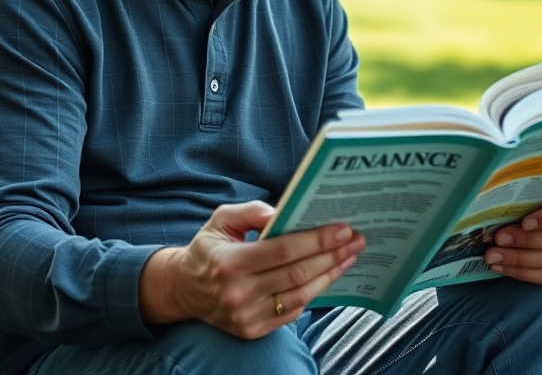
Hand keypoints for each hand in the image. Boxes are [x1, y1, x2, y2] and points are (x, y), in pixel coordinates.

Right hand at [139, 201, 364, 338]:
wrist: (184, 290)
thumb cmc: (208, 248)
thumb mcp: (220, 220)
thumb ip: (250, 211)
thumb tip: (282, 211)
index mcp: (230, 263)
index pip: (283, 251)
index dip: (316, 240)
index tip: (343, 229)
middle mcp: (238, 294)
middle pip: (297, 274)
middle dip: (332, 256)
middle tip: (357, 241)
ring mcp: (246, 316)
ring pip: (300, 296)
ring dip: (330, 275)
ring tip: (350, 257)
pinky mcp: (253, 330)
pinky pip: (293, 312)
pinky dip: (313, 293)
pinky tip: (327, 275)